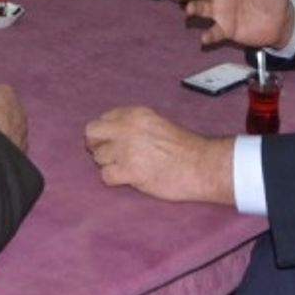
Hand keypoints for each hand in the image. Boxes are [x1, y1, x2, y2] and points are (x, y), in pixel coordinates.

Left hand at [84, 106, 233, 204]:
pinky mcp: (129, 170)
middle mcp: (128, 128)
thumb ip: (134, 125)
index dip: (106, 132)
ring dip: (109, 164)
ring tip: (128, 168)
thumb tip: (112, 135)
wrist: (202, 165)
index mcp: (136, 114)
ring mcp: (127, 149)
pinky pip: (106, 176)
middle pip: (92, 133)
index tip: (114, 142)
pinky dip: (114, 179)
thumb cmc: (185, 148)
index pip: (104, 118)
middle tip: (109, 155)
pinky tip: (129, 178)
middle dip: (97, 145)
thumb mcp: (158, 123)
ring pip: (98, 156)